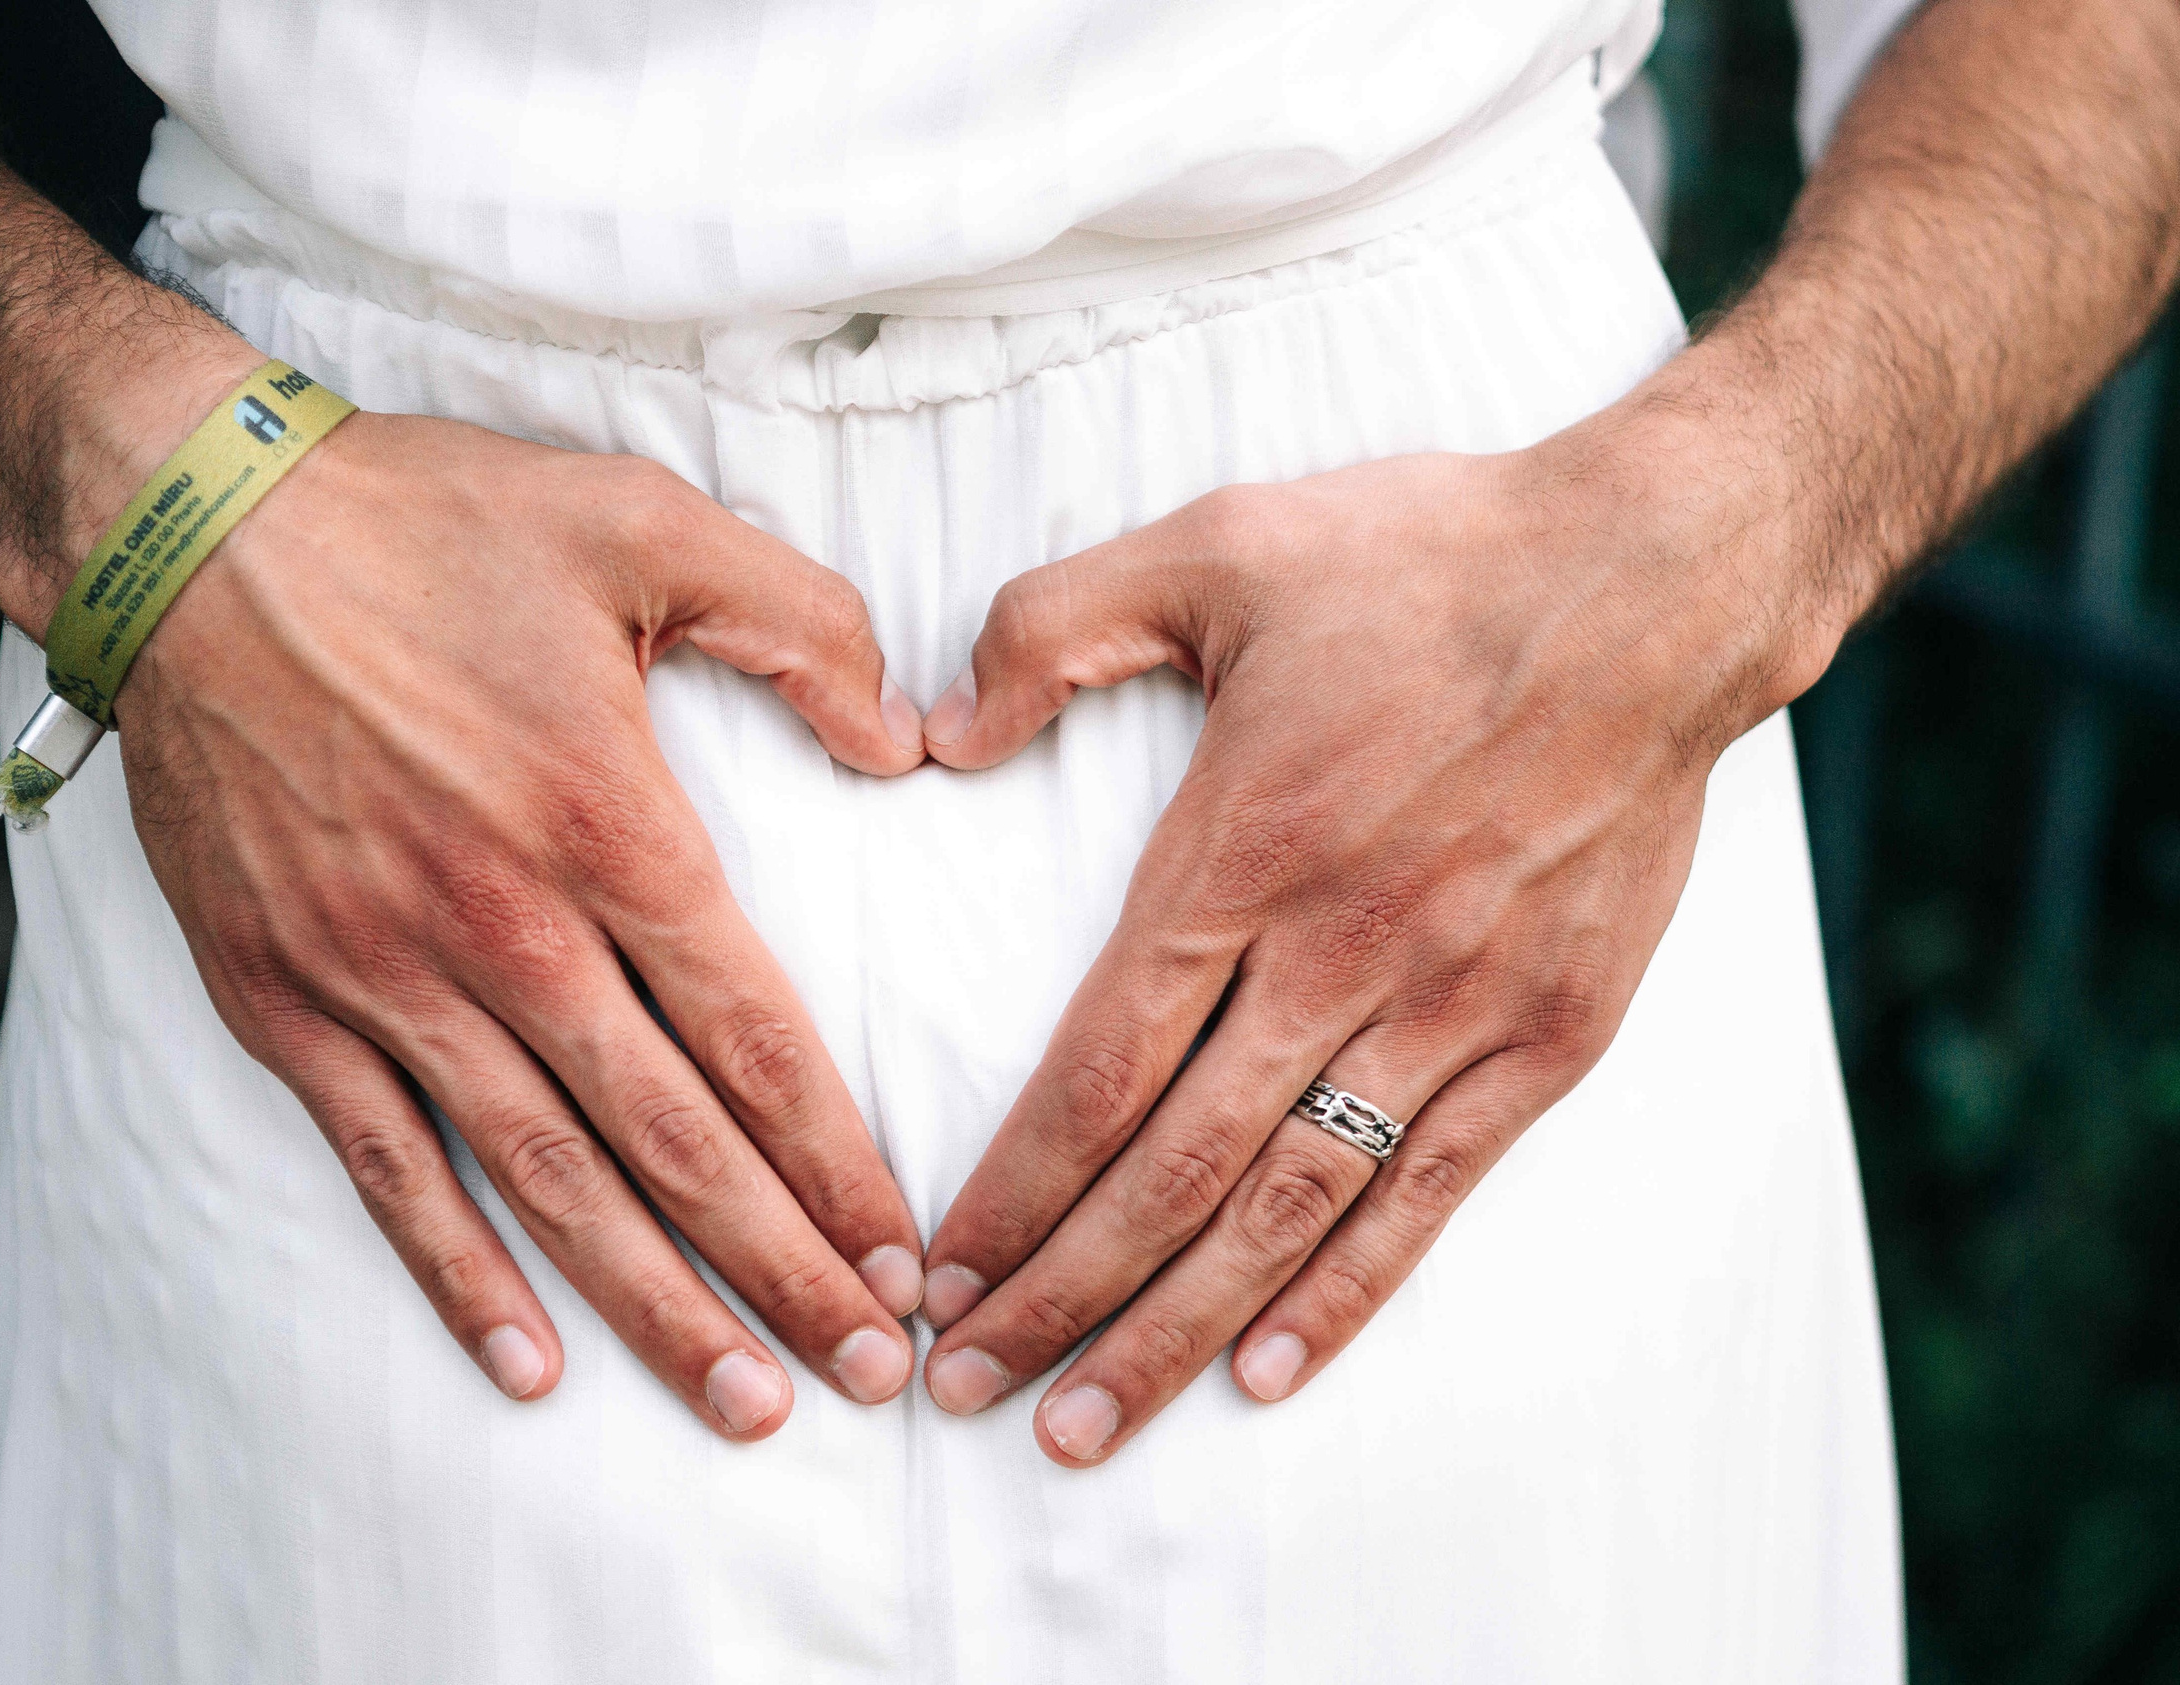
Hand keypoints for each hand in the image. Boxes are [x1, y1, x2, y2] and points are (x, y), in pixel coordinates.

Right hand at [109, 390, 932, 1439]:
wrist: (184, 531)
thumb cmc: (425, 522)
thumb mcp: (646, 522)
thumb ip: (800, 622)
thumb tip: (907, 742)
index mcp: (606, 824)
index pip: (753, 1035)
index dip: (838, 1160)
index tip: (906, 1254)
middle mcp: (502, 929)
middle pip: (670, 1140)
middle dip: (781, 1268)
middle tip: (869, 1370)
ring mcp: (382, 978)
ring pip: (542, 1180)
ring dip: (651, 1304)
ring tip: (742, 1400)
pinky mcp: (283, 1000)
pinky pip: (382, 1165)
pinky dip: (454, 1272)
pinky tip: (525, 1361)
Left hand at [910, 422, 1815, 1463]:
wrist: (1654, 580)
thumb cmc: (1427, 558)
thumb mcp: (1211, 545)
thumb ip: (1050, 630)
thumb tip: (931, 735)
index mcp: (1240, 856)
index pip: (1096, 1071)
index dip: (1010, 1192)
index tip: (939, 1277)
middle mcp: (1337, 956)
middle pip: (1171, 1172)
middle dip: (1060, 1296)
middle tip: (969, 1390)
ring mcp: (1450, 1008)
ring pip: (1287, 1209)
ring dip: (1178, 1328)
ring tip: (1089, 1425)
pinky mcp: (1546, 1035)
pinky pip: (1429, 1195)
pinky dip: (1346, 1293)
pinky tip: (1269, 1371)